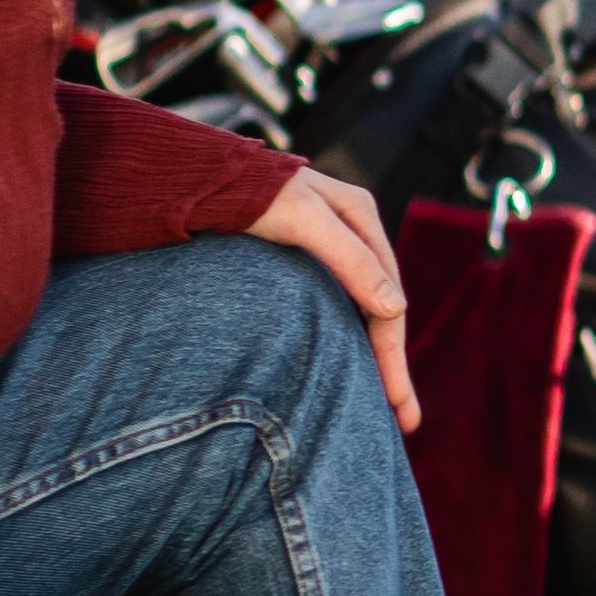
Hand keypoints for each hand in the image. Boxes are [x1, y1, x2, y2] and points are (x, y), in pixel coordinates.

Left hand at [242, 169, 418, 430]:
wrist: (191, 174)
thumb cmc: (246, 192)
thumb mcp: (304, 221)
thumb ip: (351, 261)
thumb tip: (396, 308)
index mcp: (362, 219)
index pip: (389, 300)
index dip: (392, 355)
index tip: (395, 403)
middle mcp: (350, 235)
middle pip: (379, 311)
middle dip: (390, 366)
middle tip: (403, 421)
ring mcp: (325, 249)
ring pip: (358, 311)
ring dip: (371, 357)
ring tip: (382, 404)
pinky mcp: (297, 262)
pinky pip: (334, 306)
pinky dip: (345, 338)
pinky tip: (346, 363)